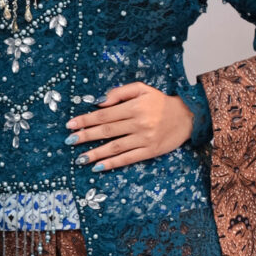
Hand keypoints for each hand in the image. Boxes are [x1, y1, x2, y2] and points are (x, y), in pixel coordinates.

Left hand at [66, 81, 193, 170]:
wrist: (187, 116)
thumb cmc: (160, 102)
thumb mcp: (142, 89)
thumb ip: (119, 93)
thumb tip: (98, 102)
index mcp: (135, 107)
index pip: (104, 114)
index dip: (86, 120)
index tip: (71, 124)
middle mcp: (138, 123)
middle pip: (107, 130)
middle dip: (86, 136)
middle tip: (69, 141)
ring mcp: (144, 139)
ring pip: (115, 147)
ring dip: (95, 153)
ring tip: (79, 158)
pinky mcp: (150, 151)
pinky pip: (128, 158)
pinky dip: (112, 163)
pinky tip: (99, 167)